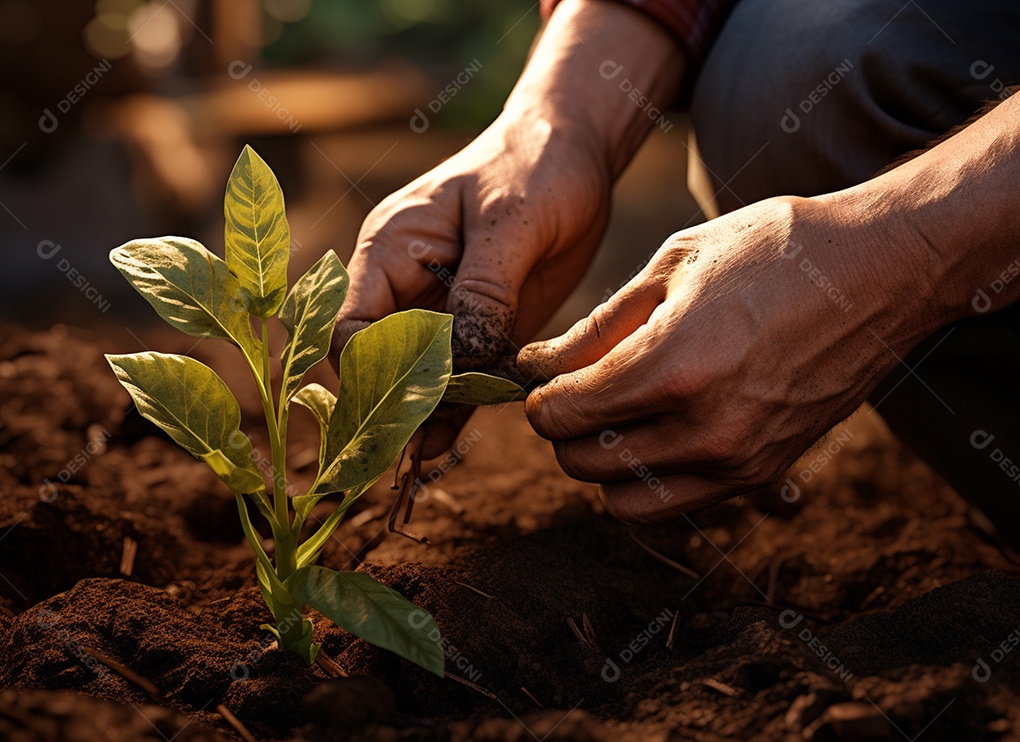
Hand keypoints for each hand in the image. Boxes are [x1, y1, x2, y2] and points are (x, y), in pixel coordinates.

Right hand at [331, 114, 610, 453]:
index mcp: (391, 249)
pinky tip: (444, 447)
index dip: (368, 371)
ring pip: (418, 377)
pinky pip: (461, 377)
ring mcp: (442, 311)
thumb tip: (457, 360)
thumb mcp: (511, 225)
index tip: (402, 406)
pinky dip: (455, 409)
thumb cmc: (535, 167)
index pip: (351, 325)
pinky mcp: (482, 328)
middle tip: (410, 448)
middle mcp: (405, 286)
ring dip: (421, 416)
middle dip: (390, 403)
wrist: (575, 152)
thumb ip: (482, 292)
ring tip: (421, 462)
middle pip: (378, 361)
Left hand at [518, 196, 938, 521]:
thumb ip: (598, 325)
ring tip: (613, 416)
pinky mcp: (765, 473)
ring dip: (601, 464)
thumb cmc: (776, 250)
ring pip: (624, 501)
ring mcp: (739, 460)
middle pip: (584, 463)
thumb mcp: (675, 264)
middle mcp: (705, 429)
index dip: (538, 398)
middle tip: (574, 391)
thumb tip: (537, 364)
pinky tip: (656, 433)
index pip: (565, 415)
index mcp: (675, 366)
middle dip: (563, 429)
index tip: (542, 377)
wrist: (881, 272)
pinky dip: (648, 481)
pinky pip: (676, 505)